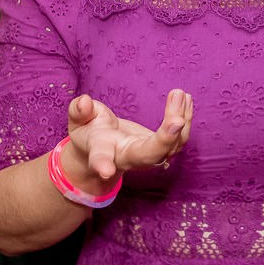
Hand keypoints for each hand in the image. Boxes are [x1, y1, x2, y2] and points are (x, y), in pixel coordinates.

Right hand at [63, 89, 192, 186]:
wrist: (102, 148)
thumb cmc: (89, 133)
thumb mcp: (78, 122)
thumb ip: (79, 111)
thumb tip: (84, 102)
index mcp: (104, 153)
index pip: (101, 159)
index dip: (102, 165)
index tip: (105, 170)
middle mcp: (130, 158)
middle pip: (150, 155)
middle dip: (165, 140)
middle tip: (177, 119)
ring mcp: (149, 155)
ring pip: (172, 146)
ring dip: (181, 120)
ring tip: (180, 94)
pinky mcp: (162, 147)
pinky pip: (179, 138)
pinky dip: (185, 117)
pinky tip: (185, 98)